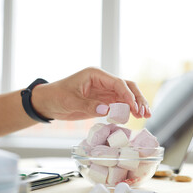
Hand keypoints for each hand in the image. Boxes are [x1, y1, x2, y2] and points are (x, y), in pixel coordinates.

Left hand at [31, 67, 151, 120]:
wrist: (48, 103)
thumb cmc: (56, 96)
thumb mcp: (70, 101)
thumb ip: (88, 105)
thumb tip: (107, 110)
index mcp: (96, 75)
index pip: (118, 83)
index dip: (128, 95)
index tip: (134, 107)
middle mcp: (103, 82)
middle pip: (127, 87)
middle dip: (137, 99)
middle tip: (145, 113)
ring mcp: (104, 92)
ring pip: (125, 97)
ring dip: (136, 105)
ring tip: (145, 116)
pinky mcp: (102, 102)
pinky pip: (118, 105)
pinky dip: (127, 111)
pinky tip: (134, 118)